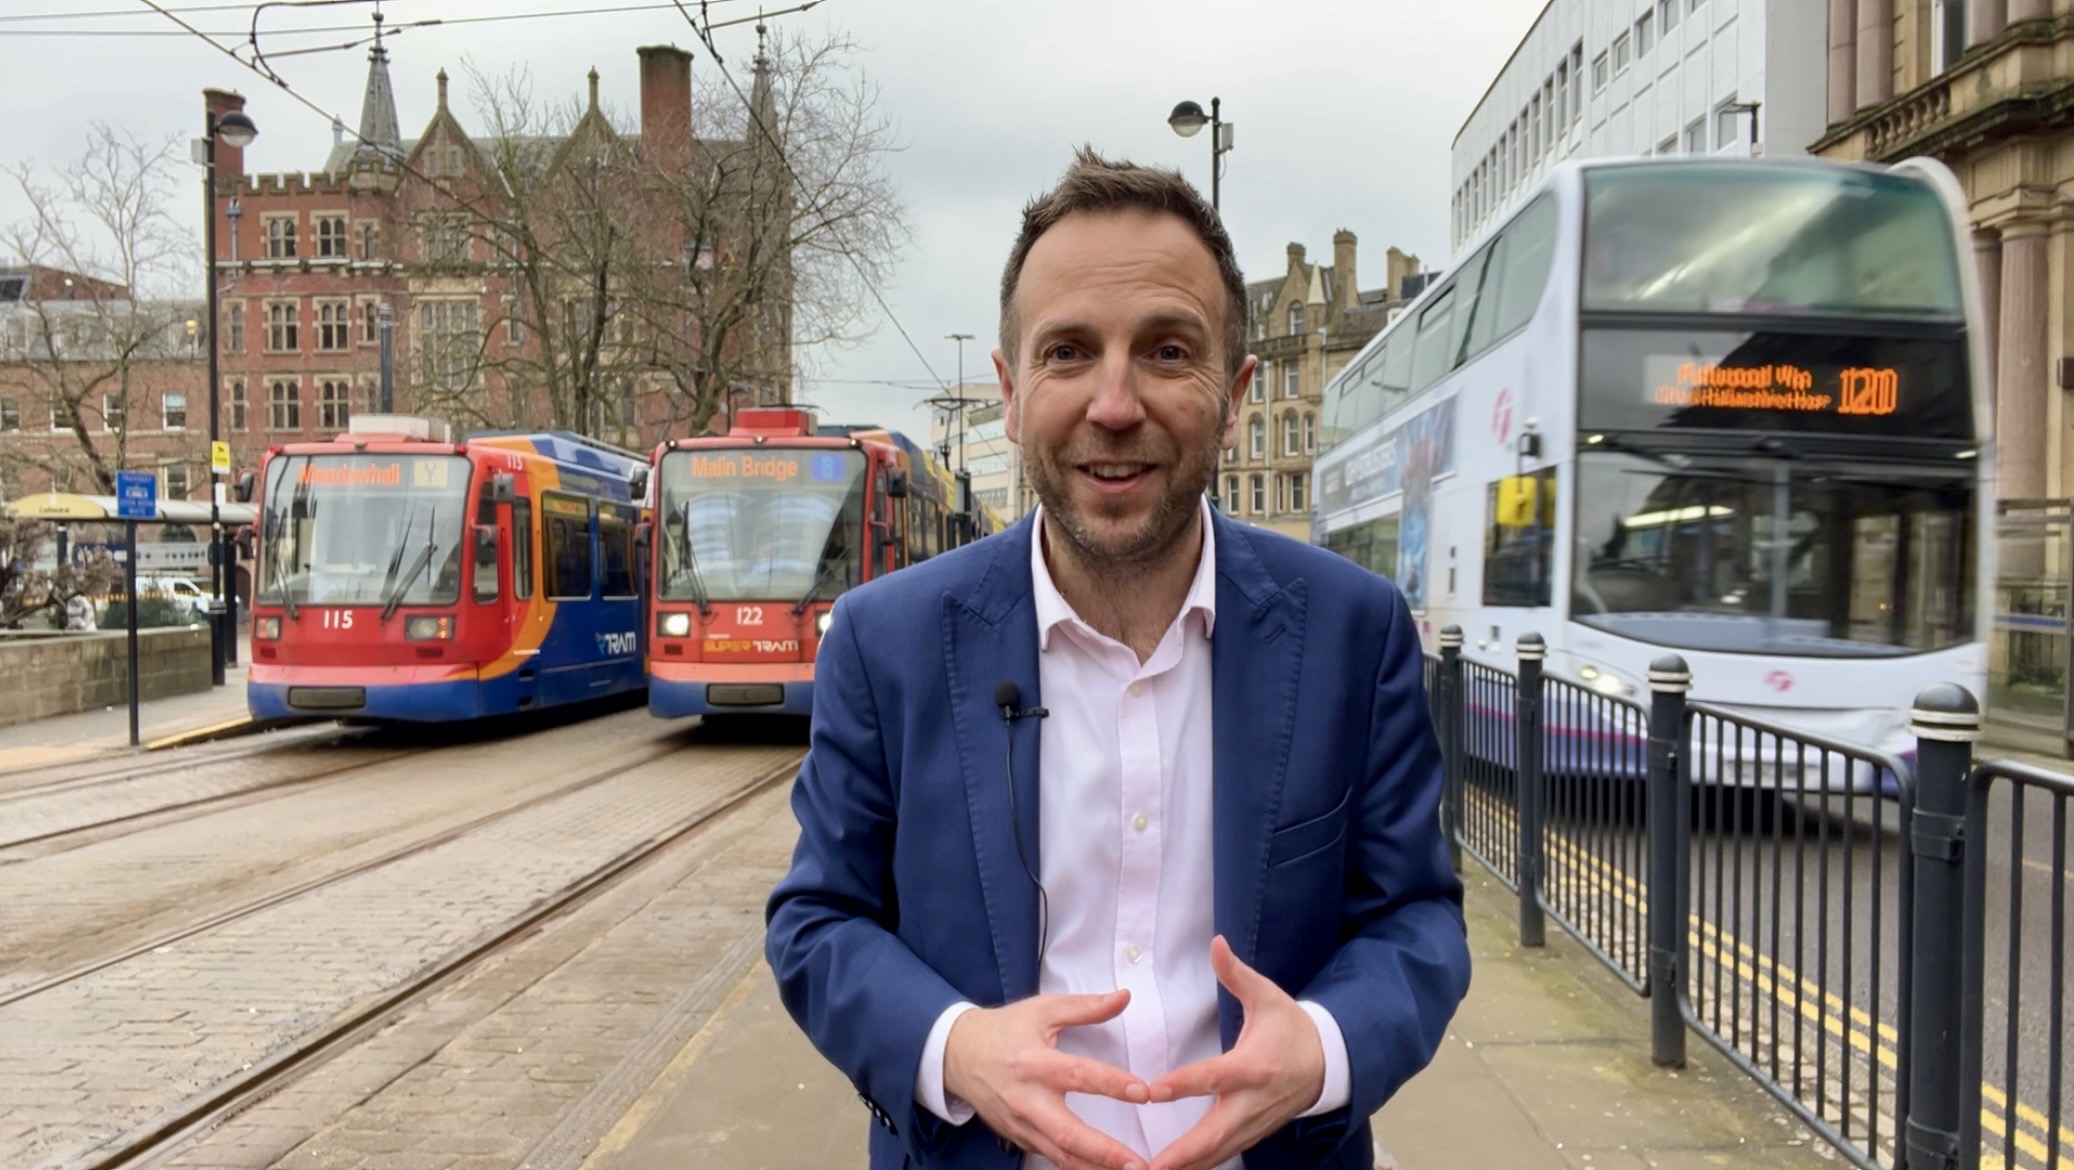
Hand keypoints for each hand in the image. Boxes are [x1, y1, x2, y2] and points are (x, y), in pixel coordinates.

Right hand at [942, 988, 1152, 1169]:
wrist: (958, 1055)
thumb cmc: (1005, 1030)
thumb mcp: (1043, 1010)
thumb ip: (1085, 1007)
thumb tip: (1124, 997)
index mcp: (1035, 1064)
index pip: (1078, 1076)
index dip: (1112, 1084)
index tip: (1144, 1093)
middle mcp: (1027, 1100)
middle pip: (1068, 1133)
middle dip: (1104, 1151)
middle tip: (1137, 1162)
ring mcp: (1021, 1124)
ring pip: (1060, 1155)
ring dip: (1095, 1168)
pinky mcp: (1019, 1138)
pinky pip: (1051, 1157)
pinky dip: (1077, 1167)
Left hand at [1145, 936, 1325, 1169]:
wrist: (1329, 1063)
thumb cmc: (1292, 1028)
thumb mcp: (1268, 997)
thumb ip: (1236, 974)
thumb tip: (1216, 942)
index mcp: (1253, 1066)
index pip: (1212, 1077)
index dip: (1181, 1085)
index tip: (1151, 1092)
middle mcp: (1252, 1101)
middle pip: (1214, 1133)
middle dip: (1182, 1153)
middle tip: (1151, 1166)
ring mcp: (1253, 1124)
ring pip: (1218, 1152)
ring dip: (1187, 1166)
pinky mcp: (1252, 1135)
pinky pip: (1223, 1156)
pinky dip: (1199, 1167)